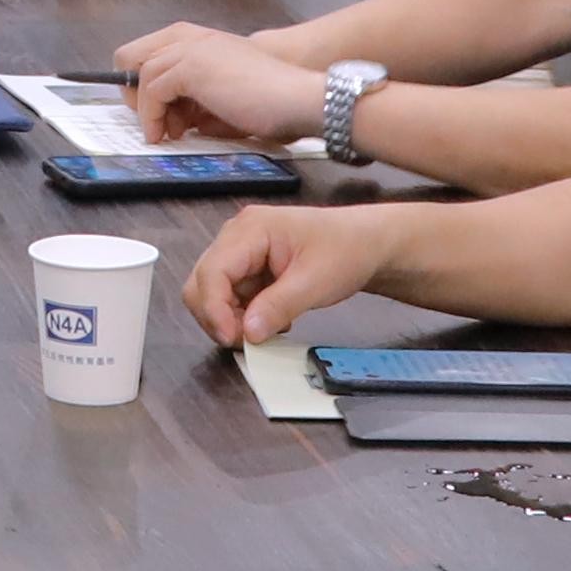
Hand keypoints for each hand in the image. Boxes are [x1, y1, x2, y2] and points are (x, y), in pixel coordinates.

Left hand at [121, 22, 327, 148]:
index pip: (150, 53)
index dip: (142, 84)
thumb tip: (176, 120)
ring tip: (166, 133)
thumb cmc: (272, 101)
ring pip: (140, 74)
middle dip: (133, 90)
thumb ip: (198, 103)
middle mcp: (191, 38)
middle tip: (151, 120)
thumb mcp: (224, 100)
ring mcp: (190, 49)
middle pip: (132, 55)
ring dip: (146, 110)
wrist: (298, 97)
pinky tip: (165, 133)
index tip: (152, 111)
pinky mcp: (191, 66)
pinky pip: (151, 89)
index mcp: (201, 42)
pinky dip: (151, 115)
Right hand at [180, 195, 425, 349]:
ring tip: (268, 329)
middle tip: (249, 341)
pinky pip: (231, 297)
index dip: (214, 309)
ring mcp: (240, 252)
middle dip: (218, 316)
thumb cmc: (346, 251)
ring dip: (232, 318)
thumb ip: (278, 307)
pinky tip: (272, 320)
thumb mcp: (316, 282)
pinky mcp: (248, 268)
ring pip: (213, 294)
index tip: (233, 339)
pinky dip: (244, 316)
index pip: (212, 271)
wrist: (368, 243)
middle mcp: (236, 237)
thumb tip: (247, 334)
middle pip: (202, 283)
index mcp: (250, 229)